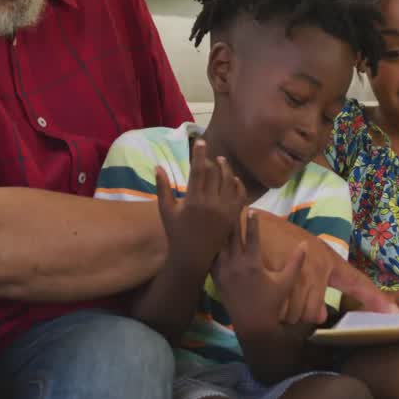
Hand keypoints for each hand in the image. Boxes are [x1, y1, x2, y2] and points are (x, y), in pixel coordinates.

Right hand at [155, 141, 245, 273]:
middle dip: (212, 161)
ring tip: (222, 161)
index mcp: (193, 201)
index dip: (199, 154)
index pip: (198, 171)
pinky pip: (241, 196)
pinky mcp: (233, 217)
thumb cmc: (176, 232)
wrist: (193, 257)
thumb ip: (163, 187)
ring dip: (227, 168)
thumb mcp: (166, 210)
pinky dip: (238, 184)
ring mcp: (225, 211)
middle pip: (215, 173)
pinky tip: (233, 178)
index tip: (200, 141)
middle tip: (208, 155)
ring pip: (230, 182)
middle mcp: (211, 204)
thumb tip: (158, 166)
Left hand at [212, 211, 306, 334]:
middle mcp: (236, 265)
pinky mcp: (216, 279)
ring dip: (220, 232)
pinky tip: (210, 240)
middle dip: (232, 221)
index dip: (252, 222)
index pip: (252, 236)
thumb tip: (305, 243)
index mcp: (253, 263)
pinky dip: (211, 249)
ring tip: (219, 219)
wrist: (253, 325)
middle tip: (232, 208)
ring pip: (219, 246)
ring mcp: (223, 272)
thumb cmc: (271, 303)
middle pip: (232, 236)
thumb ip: (295, 262)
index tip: (252, 210)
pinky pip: (211, 259)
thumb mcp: (286, 282)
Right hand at [253, 214, 398, 323]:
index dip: (375, 299)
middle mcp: (318, 269)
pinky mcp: (277, 276)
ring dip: (284, 312)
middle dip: (299, 314)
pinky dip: (271, 308)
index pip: (357, 282)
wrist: (252, 224)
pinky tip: (265, 293)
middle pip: (313, 314)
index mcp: (329, 262)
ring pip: (295, 315)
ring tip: (275, 294)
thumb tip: (320, 317)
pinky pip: (278, 309)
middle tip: (286, 299)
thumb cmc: (282, 241)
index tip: (394, 313)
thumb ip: (318, 290)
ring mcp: (299, 273)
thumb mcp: (308, 259)